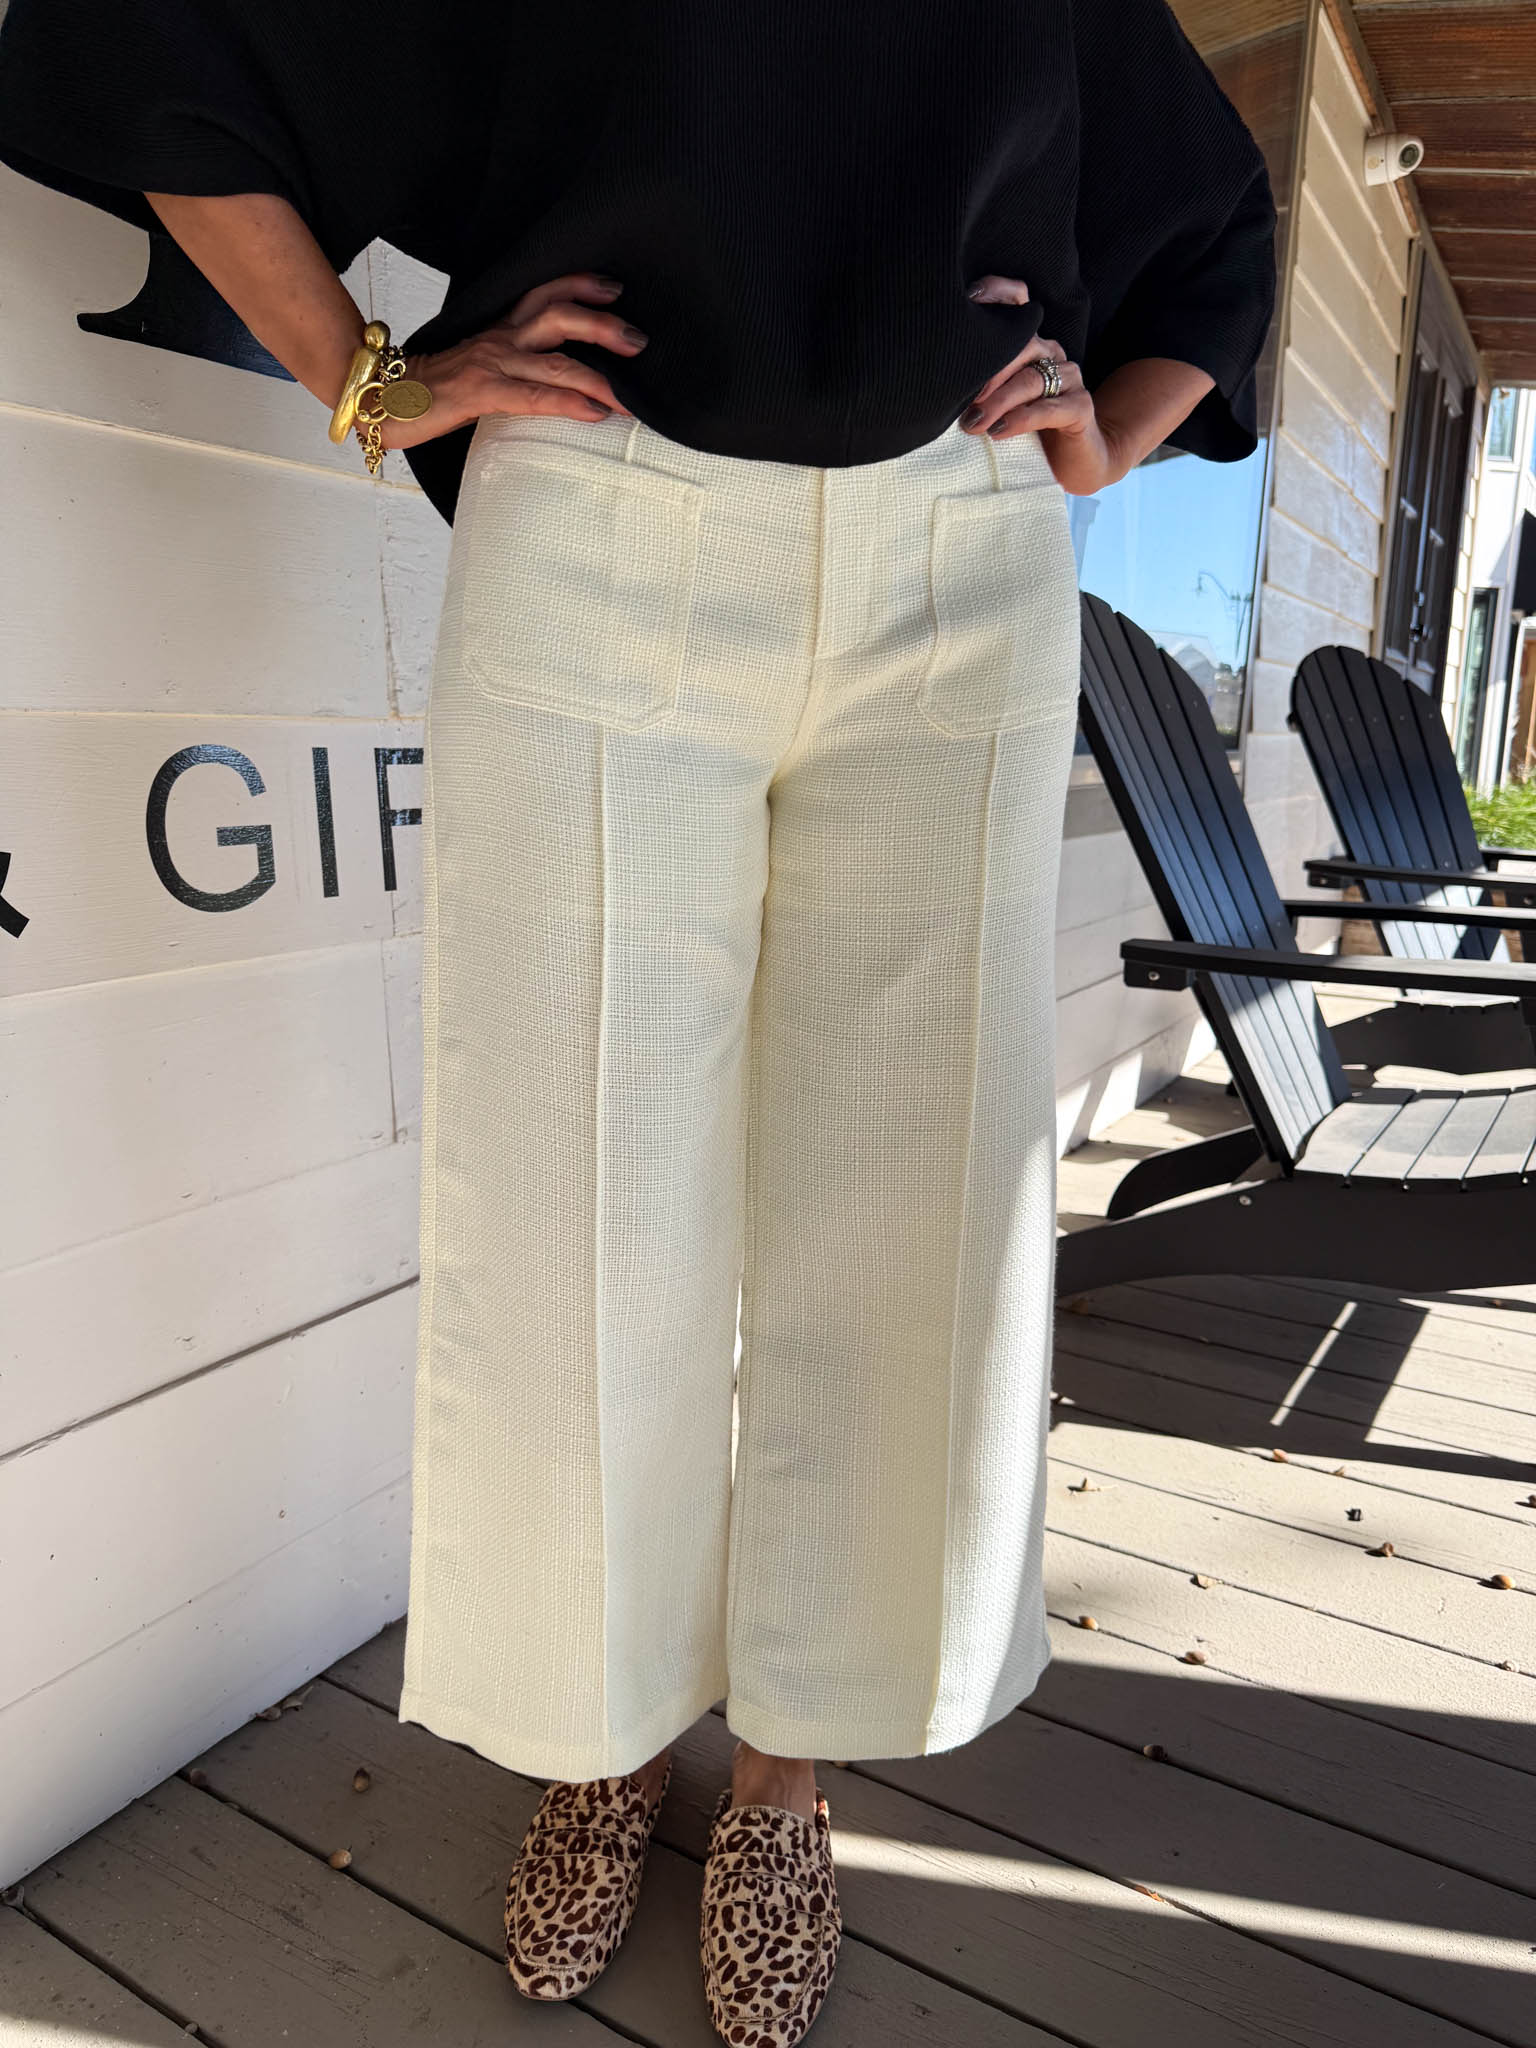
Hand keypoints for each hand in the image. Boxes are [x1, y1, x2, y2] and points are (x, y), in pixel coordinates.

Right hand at [378, 271, 645, 450]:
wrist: (373, 398)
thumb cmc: (425, 390)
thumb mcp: (475, 370)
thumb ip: (508, 368)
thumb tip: (544, 380)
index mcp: (498, 330)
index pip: (543, 294)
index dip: (580, 285)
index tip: (615, 287)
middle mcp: (498, 339)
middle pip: (558, 314)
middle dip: (603, 324)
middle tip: (640, 338)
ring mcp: (490, 364)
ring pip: (555, 359)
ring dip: (600, 373)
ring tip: (631, 392)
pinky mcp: (480, 393)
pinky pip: (534, 396)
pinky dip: (570, 402)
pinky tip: (597, 413)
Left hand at [960, 275, 1127, 496]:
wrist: (1071, 464)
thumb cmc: (1023, 432)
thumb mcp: (994, 403)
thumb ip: (976, 385)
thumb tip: (938, 383)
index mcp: (1030, 344)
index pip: (1018, 301)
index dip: (996, 293)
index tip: (968, 299)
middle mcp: (1051, 353)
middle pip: (1021, 344)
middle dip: (987, 372)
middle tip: (960, 401)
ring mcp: (1069, 378)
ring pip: (1030, 379)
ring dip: (998, 402)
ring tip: (973, 424)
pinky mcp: (1081, 407)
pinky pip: (1048, 409)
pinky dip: (1020, 420)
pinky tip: (999, 432)